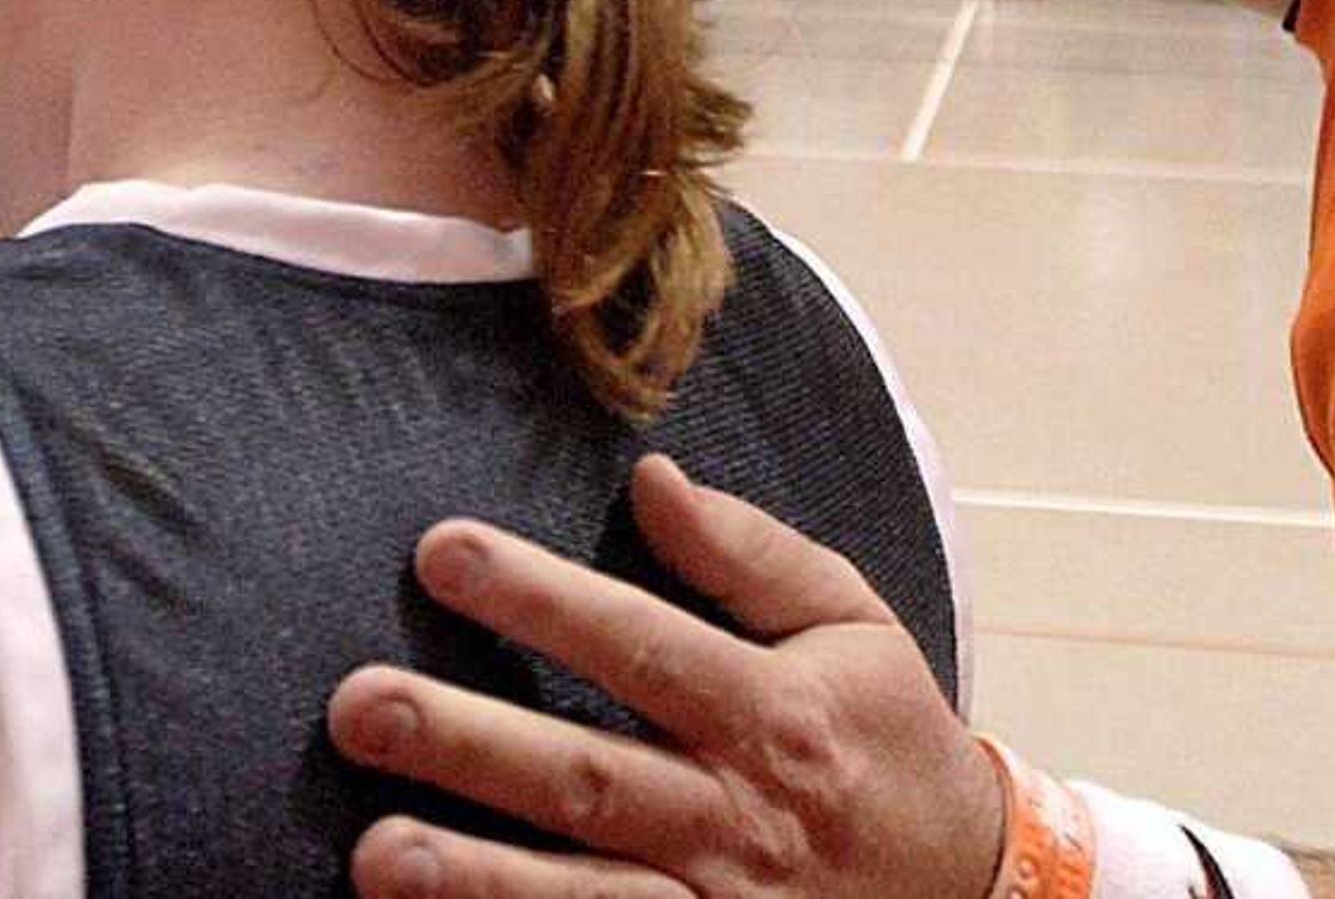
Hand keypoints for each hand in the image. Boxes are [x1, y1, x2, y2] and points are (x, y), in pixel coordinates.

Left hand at [326, 456, 1003, 898]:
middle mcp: (738, 819)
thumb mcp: (852, 623)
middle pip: (589, 779)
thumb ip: (752, 553)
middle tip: (359, 706)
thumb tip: (650, 477)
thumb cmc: (888, 740)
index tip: (439, 549)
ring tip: (377, 856)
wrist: (974, 894)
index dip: (540, 598)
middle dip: (471, 745)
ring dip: (480, 883)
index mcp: (775, 713)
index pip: (640, 644)